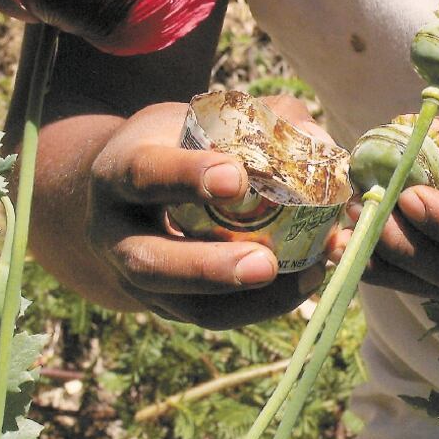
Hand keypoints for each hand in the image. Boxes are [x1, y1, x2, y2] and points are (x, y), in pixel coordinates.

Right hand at [85, 95, 328, 328]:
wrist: (133, 195)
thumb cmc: (182, 146)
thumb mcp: (204, 120)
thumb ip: (263, 121)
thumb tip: (322, 145)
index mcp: (120, 173)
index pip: (143, 174)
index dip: (186, 177)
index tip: (237, 178)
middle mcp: (117, 234)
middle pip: (150, 263)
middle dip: (209, 268)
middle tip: (265, 264)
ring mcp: (140, 280)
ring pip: (186, 307)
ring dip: (250, 301)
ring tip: (307, 278)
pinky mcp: (170, 307)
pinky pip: (215, 317)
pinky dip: (265, 305)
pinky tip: (306, 283)